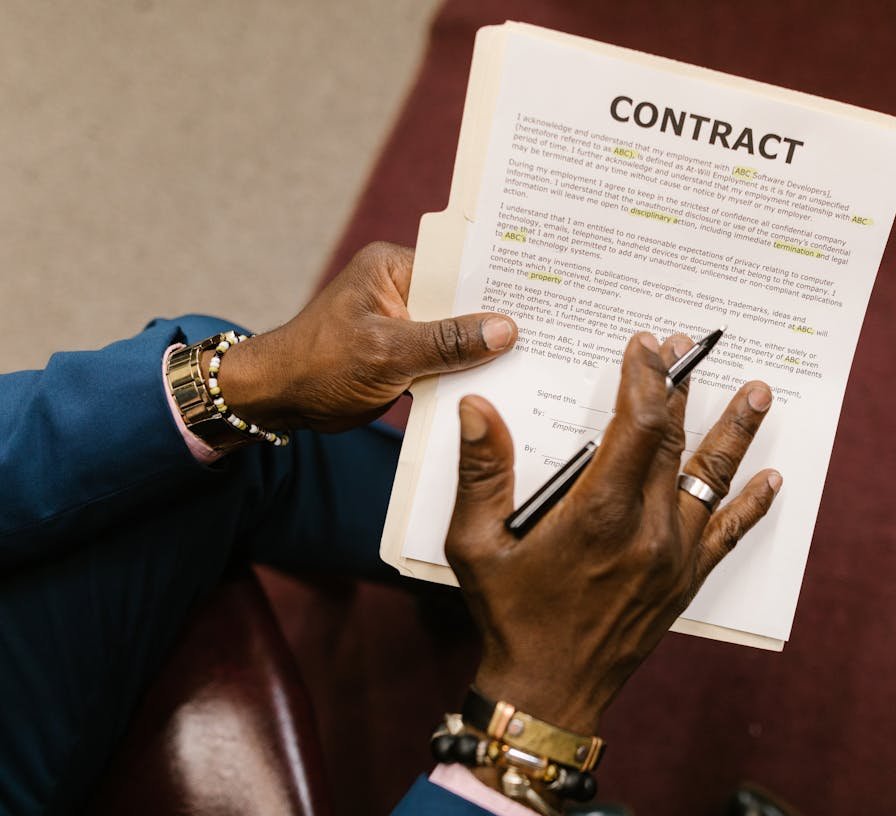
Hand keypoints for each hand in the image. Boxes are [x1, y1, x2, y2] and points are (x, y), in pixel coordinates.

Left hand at [208, 242, 517, 431]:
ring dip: (483, 351)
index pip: (459, 269)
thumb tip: (506, 330)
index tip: (541, 296)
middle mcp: (402, 288)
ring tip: (537, 358)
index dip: (498, 284)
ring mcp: (405, 323)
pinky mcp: (405, 355)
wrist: (277, 401)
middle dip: (497, 321)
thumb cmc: (319, 365)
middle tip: (551, 331)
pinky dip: (465, 373)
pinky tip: (499, 383)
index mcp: (394, 267)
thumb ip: (448, 341)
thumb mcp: (389, 352)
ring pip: (457, 335)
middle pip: (463, 302)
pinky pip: (445, 360)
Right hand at [444, 332, 781, 734]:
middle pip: (676, 442)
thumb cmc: (509, 615)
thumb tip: (477, 408)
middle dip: (681, 389)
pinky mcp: (687, 581)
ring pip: (713, 480)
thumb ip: (481, 472)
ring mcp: (675, 556)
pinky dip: (752, 505)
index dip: (645, 379)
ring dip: (736, 433)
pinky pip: (728, 535)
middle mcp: (647, 529)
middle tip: (688, 349)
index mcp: (598, 512)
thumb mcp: (474, 543)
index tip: (646, 346)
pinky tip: (772, 479)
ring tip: (760, 393)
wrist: (548, 692)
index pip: (637, 425)